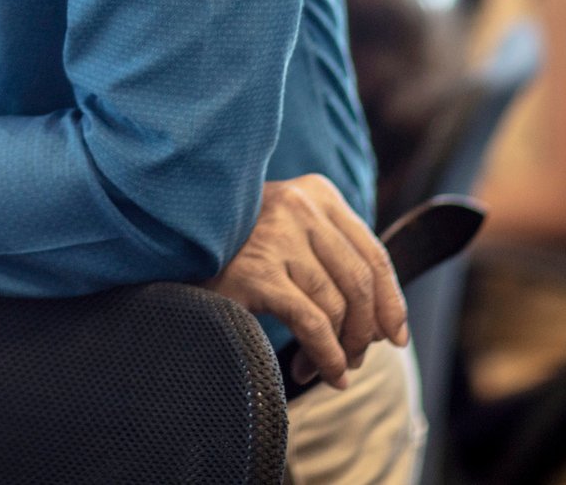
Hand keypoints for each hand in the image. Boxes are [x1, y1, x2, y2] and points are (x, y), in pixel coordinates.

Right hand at [206, 174, 407, 390]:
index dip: (390, 302)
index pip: (372, 253)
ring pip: (337, 306)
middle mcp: (299, 205)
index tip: (394, 336)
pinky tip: (320, 374)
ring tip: (325, 370)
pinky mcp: (257, 271)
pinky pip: (312, 323)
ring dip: (340, 350)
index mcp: (315, 192)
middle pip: (359, 282)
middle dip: (364, 332)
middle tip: (354, 361)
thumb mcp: (291, 237)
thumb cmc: (236, 251)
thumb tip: (384, 322)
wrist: (171, 249)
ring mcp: (277, 235)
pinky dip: (325, 356)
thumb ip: (332, 258)